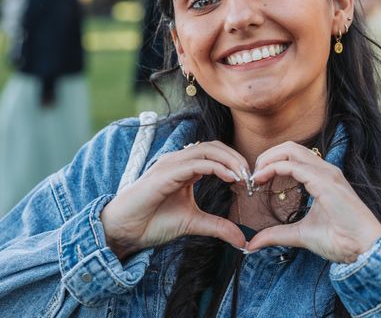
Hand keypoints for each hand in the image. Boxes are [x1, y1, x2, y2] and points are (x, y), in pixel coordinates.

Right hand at [101, 141, 249, 259]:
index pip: (216, 153)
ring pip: (208, 150)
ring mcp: (171, 163)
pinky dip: (216, 167)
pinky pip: (196, 163)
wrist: (124, 231)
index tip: (251, 181)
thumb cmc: (153, 222)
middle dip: (237, 158)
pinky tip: (231, 178)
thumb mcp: (194, 223)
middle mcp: (178, 160)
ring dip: (230, 161)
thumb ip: (218, 226)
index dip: (235, 162)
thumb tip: (243, 239)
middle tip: (252, 177)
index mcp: (186, 168)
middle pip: (215, 146)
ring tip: (244, 177)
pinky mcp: (165, 172)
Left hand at [246, 142, 380, 262]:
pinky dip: (274, 168)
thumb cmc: (340, 239)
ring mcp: (326, 173)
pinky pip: (294, 166)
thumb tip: (253, 243)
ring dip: (268, 159)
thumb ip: (277, 235)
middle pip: (290, 147)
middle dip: (267, 156)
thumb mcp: (300, 234)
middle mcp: (325, 170)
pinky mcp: (325, 181)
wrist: (362, 248)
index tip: (256, 181)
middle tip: (253, 175)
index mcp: (322, 178)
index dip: (271, 164)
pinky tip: (261, 179)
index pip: (293, 157)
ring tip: (255, 176)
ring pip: (291, 149)